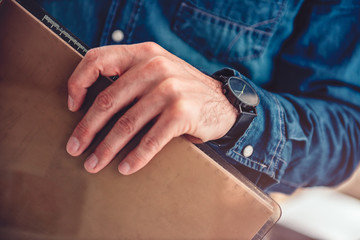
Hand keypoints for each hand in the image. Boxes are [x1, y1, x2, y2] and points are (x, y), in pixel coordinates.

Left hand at [66, 42, 237, 174]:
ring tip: (94, 163)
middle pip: (108, 100)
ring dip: (106, 149)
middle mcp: (155, 67)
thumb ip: (131, 76)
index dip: (78, 83)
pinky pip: (150, 140)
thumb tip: (91, 105)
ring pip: (126, 124)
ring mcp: (169, 89)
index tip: (72, 107)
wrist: (224, 102)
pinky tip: (125, 168)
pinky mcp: (182, 112)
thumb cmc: (183, 90)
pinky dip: (135, 157)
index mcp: (143, 54)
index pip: (98, 59)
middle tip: (75, 148)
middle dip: (87, 129)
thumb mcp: (159, 71)